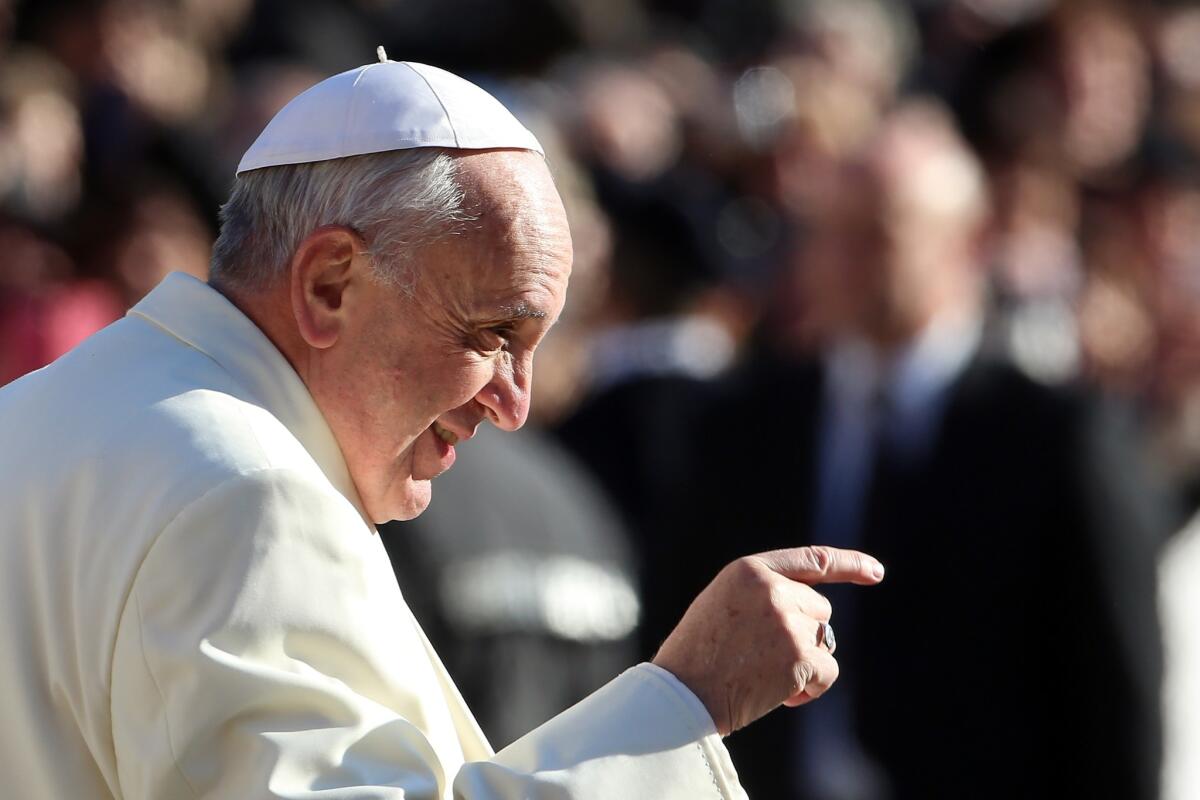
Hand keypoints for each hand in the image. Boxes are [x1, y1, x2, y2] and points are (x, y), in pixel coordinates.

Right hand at [652, 546, 883, 735]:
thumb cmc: (697, 656)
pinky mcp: (800, 656)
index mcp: (749, 570)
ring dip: (804, 662)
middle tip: (764, 658)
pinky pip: (827, 671)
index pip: (812, 560)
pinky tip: (778, 695)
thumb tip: (814, 611)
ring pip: (824, 641)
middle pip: (819, 610)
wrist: (681, 696)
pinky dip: (810, 688)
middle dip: (803, 634)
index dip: (850, 565)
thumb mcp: (723, 605)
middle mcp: (773, 589)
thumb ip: (763, 595)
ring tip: (762, 677)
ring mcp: (788, 622)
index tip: (876, 572)